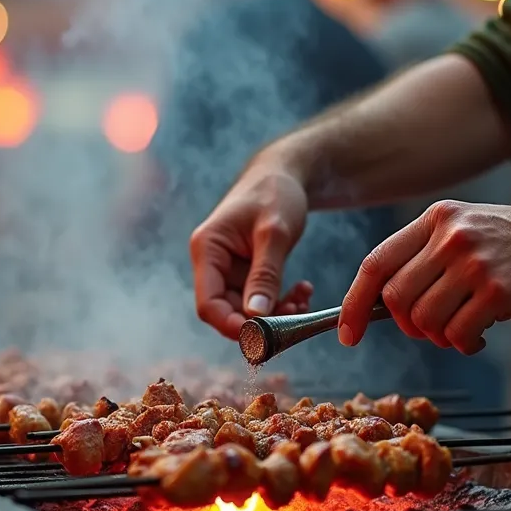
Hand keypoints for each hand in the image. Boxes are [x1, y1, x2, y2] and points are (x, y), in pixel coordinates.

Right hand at [189, 169, 315, 338]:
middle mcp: (213, 263)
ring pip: (246, 309)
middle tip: (294, 316)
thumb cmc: (275, 193)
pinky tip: (303, 291)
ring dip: (275, 313)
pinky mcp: (246, 273)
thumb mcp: (274, 232)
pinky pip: (260, 299)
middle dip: (259, 321)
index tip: (262, 335)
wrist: (285, 174)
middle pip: (226, 311)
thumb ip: (265, 273)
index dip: (230, 325)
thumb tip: (256, 315)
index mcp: (208, 249)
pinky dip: (281, 302)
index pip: (208, 303)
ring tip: (303, 300)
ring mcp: (230, 270)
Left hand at [338, 200, 510, 353]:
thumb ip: (425, 257)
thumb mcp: (466, 229)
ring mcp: (474, 263)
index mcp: (435, 219)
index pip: (375, 263)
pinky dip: (463, 344)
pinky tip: (480, 334)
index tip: (347, 332)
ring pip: (424, 320)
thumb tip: (382, 304)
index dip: (353, 303)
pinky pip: (457, 334)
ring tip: (462, 328)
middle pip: (395, 299)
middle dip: (407, 325)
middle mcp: (450, 237)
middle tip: (430, 328)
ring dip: (438, 336)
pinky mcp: (499, 290)